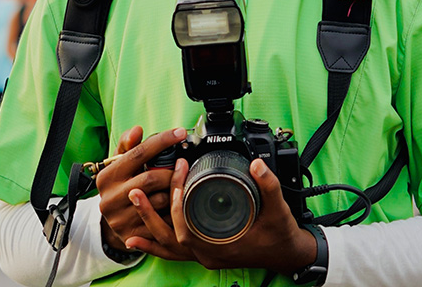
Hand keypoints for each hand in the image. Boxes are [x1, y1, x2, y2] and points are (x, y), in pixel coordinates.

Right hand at [96, 126, 186, 255]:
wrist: (111, 222)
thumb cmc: (120, 187)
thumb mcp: (119, 165)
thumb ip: (128, 146)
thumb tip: (137, 130)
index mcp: (107, 177)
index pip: (137, 154)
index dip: (161, 141)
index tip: (180, 133)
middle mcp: (110, 198)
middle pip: (151, 179)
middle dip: (171, 172)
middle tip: (183, 169)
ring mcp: (121, 219)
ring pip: (159, 201)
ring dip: (174, 192)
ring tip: (180, 187)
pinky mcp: (133, 235)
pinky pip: (163, 222)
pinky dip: (173, 212)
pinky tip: (178, 205)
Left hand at [126, 156, 314, 272]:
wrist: (288, 255)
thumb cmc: (281, 235)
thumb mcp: (279, 208)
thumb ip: (268, 184)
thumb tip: (256, 163)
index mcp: (221, 246)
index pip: (188, 227)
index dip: (177, 202)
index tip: (177, 176)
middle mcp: (208, 254)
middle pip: (170, 237)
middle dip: (152, 212)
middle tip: (138, 189)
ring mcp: (205, 256)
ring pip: (169, 246)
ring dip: (148, 226)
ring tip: (133, 205)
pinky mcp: (205, 254)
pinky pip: (174, 253)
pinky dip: (154, 246)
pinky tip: (137, 239)